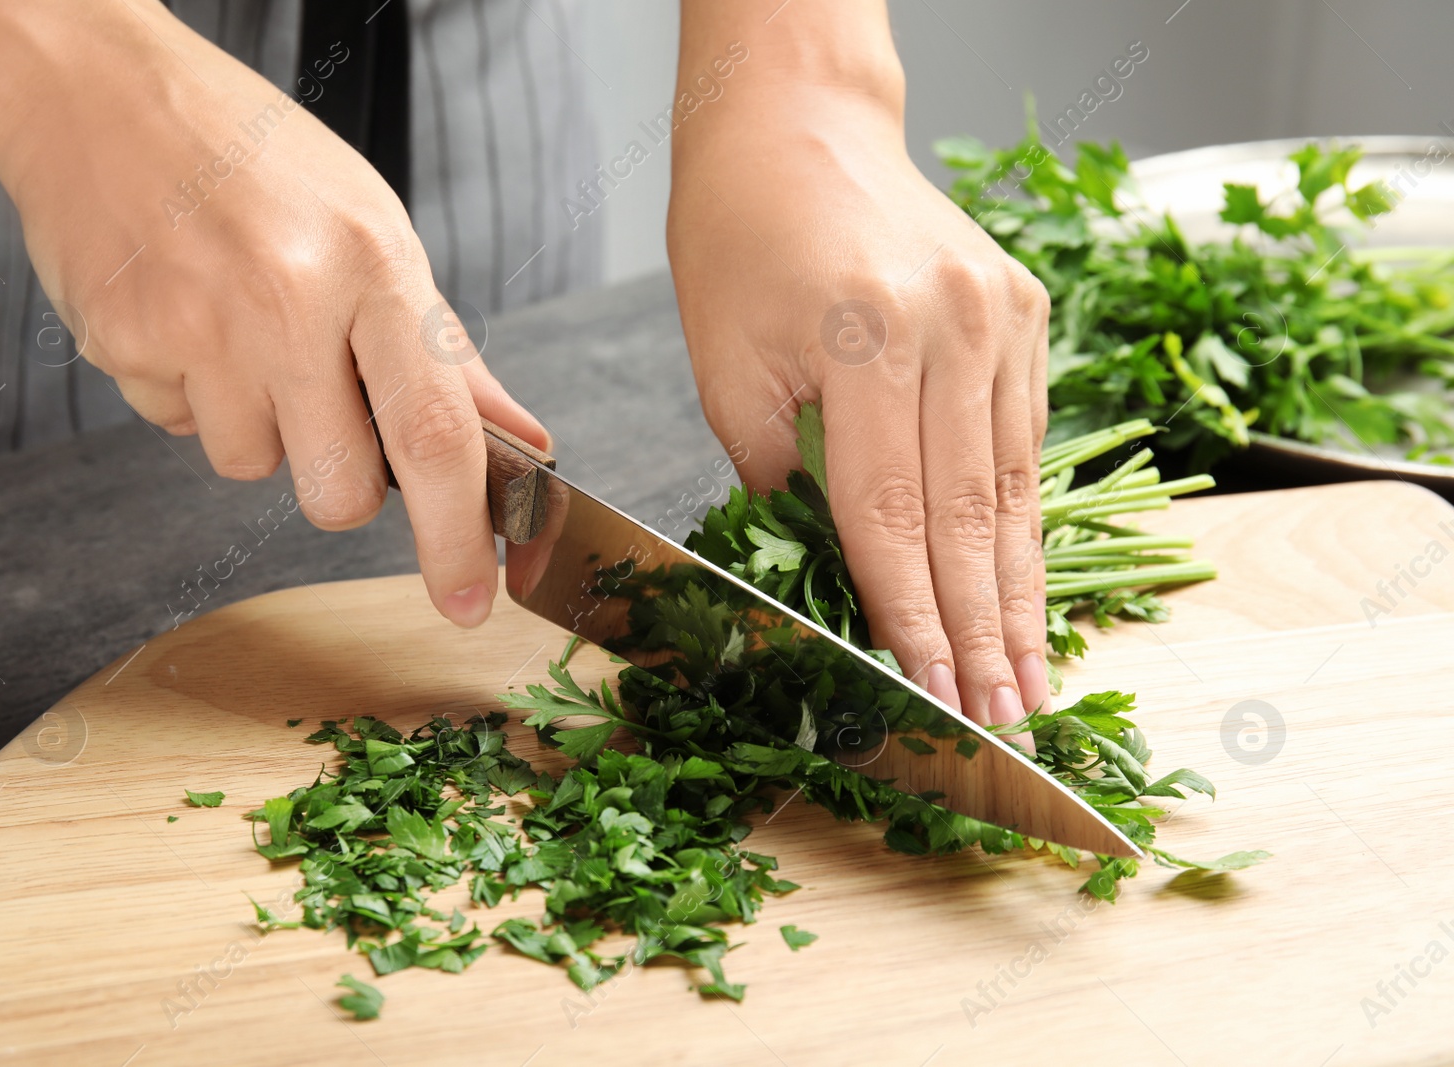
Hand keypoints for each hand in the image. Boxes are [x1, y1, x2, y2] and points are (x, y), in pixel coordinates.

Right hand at [0, 1, 546, 626]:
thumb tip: (521, 440)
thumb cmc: (253, 156)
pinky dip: (193, 395)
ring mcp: (197, 328)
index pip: (433, 435)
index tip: (471, 601)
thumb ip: (447, 353)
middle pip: (338, 494)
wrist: (96, 90)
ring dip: (259, 427)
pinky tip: (188, 317)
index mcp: (370, 268)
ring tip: (244, 329)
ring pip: (251, 470)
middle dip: (345, 487)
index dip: (458, 536)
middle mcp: (286, 303)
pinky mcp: (123, 345)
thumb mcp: (375, 230)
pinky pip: (178, 428)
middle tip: (329, 407)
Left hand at [668, 81, 1050, 735]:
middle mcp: (954, 326)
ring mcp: (1002, 317)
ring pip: (1012, 489)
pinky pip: (1025, 441)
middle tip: (1001, 720)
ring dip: (1021, 595)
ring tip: (1032, 680)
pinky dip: (1023, 522)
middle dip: (983, 633)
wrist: (799, 131)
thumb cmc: (738, 244)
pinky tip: (1028, 587)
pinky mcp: (1025, 313)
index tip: (930, 697)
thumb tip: (829, 579)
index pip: (891, 515)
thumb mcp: (727, 369)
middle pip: (969, 516)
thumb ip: (782, 479)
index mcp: (866, 339)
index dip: (912, 620)